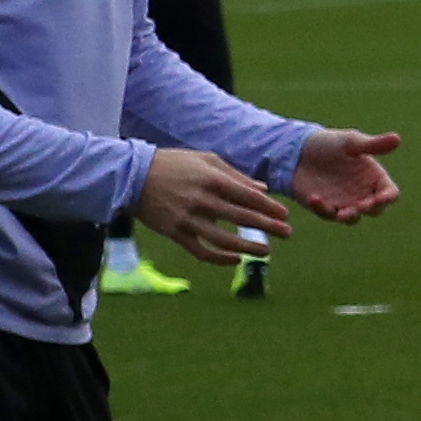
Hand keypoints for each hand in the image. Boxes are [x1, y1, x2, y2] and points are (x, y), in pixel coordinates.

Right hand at [136, 147, 289, 263]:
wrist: (131, 176)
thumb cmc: (173, 164)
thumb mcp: (206, 160)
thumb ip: (236, 176)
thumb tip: (263, 190)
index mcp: (211, 180)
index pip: (248, 197)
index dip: (269, 208)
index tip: (286, 215)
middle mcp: (201, 201)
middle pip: (241, 218)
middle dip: (269, 227)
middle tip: (288, 233)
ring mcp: (187, 219)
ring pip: (224, 240)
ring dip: (249, 248)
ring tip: (268, 252)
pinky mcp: (175, 233)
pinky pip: (201, 252)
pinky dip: (220, 259)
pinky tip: (236, 259)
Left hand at [290, 128, 403, 222]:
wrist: (298, 151)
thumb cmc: (330, 144)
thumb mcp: (351, 142)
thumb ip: (373, 144)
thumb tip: (397, 138)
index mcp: (375, 178)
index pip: (390, 192)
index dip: (388, 197)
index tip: (380, 198)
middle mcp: (363, 193)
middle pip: (375, 209)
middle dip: (370, 209)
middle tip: (361, 206)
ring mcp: (345, 202)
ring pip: (353, 218)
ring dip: (349, 217)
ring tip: (341, 214)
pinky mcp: (325, 208)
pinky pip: (327, 214)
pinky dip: (321, 209)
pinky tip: (314, 198)